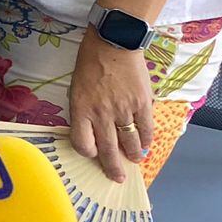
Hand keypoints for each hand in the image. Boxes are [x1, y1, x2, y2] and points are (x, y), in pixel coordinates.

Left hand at [67, 29, 152, 181]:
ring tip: (134, 161)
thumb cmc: (90, 63)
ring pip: (129, 142)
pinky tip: (145, 145)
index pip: (82, 142)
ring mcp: (123, 110)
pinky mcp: (142, 104)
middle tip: (117, 177)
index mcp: (81, 109)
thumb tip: (91, 130)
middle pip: (107, 149)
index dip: (87, 152)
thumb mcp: (76, 87)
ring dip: (132, 155)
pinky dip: (146, 140)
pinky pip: (145, 129)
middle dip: (112, 167)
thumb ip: (83, 110)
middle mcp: (101, 114)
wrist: (114, 44)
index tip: (92, 153)